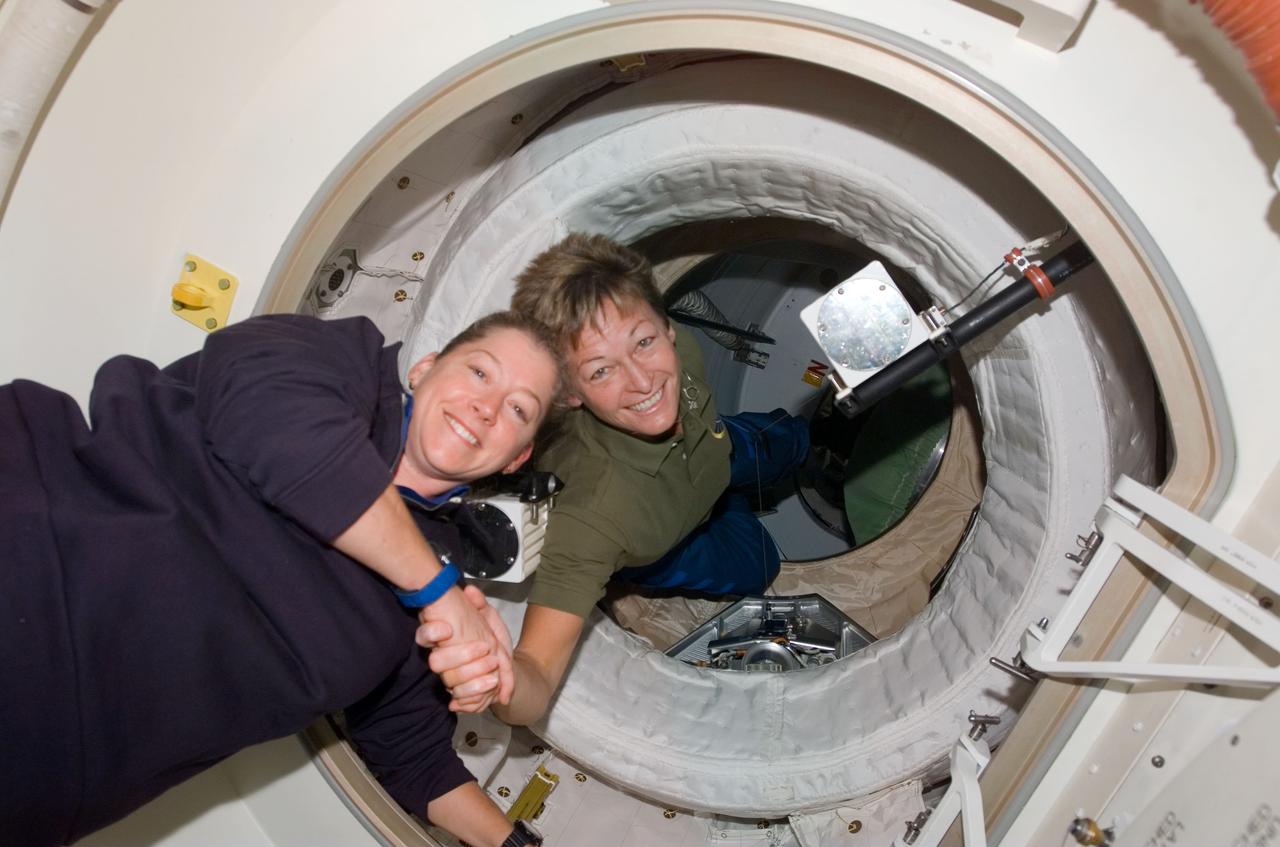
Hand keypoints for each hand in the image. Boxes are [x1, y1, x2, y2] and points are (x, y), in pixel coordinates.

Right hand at [417, 585, 513, 711]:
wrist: (503, 660)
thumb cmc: (490, 634)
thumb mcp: (488, 615)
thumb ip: (479, 603)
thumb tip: (470, 590)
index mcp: (443, 639)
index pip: (424, 635)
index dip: (431, 633)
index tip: (448, 629)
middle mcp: (443, 659)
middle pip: (437, 663)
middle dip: (462, 656)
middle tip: (486, 648)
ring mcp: (451, 677)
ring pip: (449, 683)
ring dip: (472, 681)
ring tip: (493, 676)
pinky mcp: (462, 694)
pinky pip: (461, 701)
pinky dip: (474, 699)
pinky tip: (488, 692)